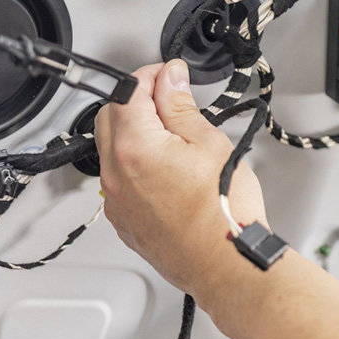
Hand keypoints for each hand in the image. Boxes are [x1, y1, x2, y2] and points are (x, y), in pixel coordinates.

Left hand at [95, 59, 267, 297]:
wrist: (226, 263)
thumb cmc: (224, 212)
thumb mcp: (211, 144)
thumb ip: (182, 107)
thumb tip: (169, 80)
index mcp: (135, 147)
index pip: (130, 91)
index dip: (153, 75)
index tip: (172, 74)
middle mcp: (115, 173)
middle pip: (111, 116)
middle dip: (138, 100)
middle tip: (173, 99)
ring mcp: (117, 200)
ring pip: (113, 149)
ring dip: (137, 133)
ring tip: (178, 137)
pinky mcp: (125, 220)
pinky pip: (121, 179)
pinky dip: (138, 164)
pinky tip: (171, 170)